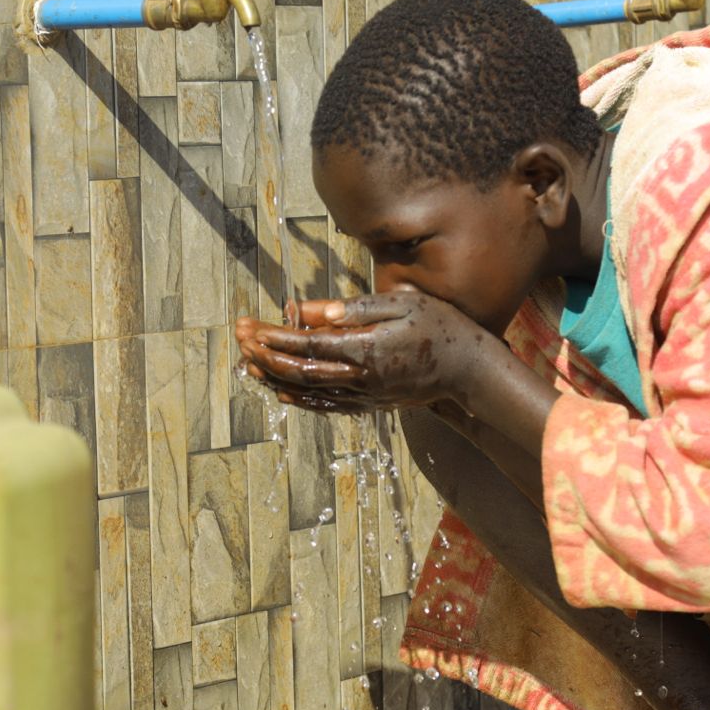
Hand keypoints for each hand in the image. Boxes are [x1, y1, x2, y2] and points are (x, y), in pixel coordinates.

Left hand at [235, 292, 487, 413]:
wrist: (470, 373)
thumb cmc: (440, 327)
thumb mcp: (402, 304)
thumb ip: (356, 308)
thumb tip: (312, 309)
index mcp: (367, 349)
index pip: (308, 345)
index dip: (274, 337)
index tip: (250, 325)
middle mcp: (361, 378)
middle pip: (300, 370)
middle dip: (264, 354)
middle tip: (240, 336)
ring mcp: (365, 396)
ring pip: (308, 391)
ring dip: (273, 376)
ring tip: (246, 361)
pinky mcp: (370, 405)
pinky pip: (325, 405)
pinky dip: (299, 398)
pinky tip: (280, 389)